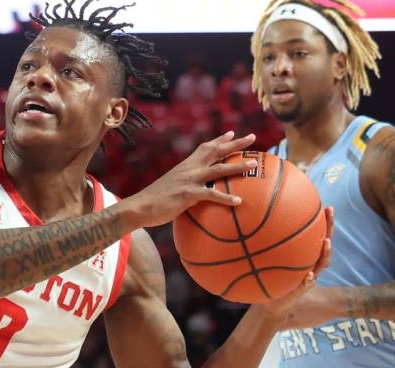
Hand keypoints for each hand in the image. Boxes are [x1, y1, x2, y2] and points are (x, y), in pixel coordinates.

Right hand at [125, 131, 256, 227]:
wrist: (139, 206)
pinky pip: (212, 195)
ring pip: (219, 169)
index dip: (220, 140)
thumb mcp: (171, 187)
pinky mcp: (188, 194)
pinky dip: (226, 198)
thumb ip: (184, 185)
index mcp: (186, 166)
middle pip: (216, 151)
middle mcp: (190, 169)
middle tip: (253, 138)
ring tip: (254, 164)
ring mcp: (189, 180)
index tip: (232, 133)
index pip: (205, 148)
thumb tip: (194, 193)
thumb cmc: (155, 201)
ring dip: (238, 166)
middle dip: (236, 143)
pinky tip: (239, 202)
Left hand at [260, 207, 334, 322]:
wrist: (272, 302)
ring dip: (326, 253)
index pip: (318, 235)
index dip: (325, 222)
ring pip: (322, 264)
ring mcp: (310, 276)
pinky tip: (309, 275)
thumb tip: (253, 223)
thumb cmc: (272, 277)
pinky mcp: (302, 290)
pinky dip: (309, 280)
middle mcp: (311, 263)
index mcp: (305, 255)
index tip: (327, 207)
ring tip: (326, 242)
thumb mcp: (270, 260)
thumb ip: (267, 245)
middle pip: (325, 244)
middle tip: (330, 213)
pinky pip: (307, 284)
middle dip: (329, 228)